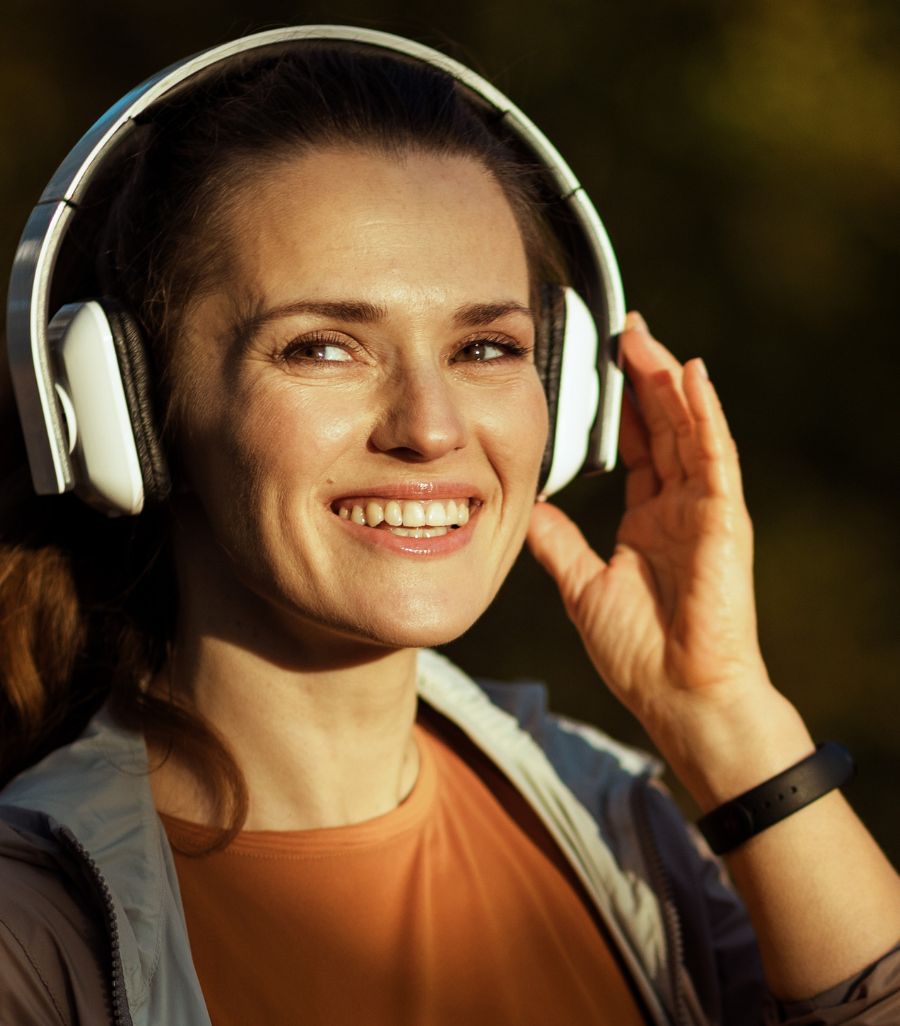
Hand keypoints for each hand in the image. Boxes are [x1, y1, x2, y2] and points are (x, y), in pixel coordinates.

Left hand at [527, 312, 781, 774]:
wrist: (678, 694)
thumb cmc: (640, 650)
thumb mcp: (582, 586)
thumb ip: (559, 543)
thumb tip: (530, 509)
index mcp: (652, 518)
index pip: (643, 446)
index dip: (627, 406)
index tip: (607, 366)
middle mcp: (682, 506)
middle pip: (667, 427)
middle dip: (647, 378)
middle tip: (627, 331)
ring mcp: (706, 510)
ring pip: (690, 431)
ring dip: (671, 383)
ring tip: (648, 340)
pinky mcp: (724, 521)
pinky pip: (715, 458)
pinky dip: (706, 416)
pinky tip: (692, 377)